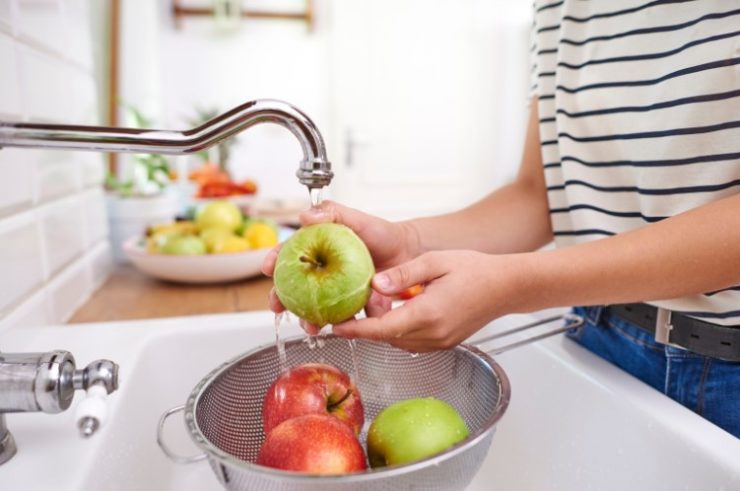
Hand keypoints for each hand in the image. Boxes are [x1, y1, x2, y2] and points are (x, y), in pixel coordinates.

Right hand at [261, 200, 420, 331]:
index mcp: (317, 249)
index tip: (267, 267)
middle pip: (294, 286)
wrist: (408, 252)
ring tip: (309, 326)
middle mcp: (322, 272)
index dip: (274, 261)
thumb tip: (306, 215)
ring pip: (314, 307)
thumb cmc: (381, 233)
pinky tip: (340, 329)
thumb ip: (333, 212)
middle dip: (281, 299)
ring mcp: (335, 290)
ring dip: (307, 319)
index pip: (289, 254)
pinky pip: (343, 318)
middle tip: (276, 306)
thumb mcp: (357, 219)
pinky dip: (341, 325)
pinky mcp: (351, 305)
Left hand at [333, 250, 526, 351]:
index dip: (356, 329)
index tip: (335, 327)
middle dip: (368, 323)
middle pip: (387, 337)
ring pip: (398, 341)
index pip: (382, 329)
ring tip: (378, 304)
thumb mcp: (435, 262)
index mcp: (429, 313)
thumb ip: (403, 274)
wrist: (506, 286)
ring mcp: (440, 342)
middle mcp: (433, 334)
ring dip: (384, 327)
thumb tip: (375, 283)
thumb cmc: (475, 270)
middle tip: (359, 302)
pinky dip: (399, 330)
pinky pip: (411, 341)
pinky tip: (399, 310)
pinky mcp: (444, 343)